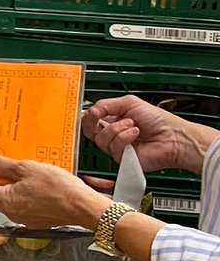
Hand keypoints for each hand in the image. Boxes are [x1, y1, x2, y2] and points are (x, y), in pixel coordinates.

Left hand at [0, 154, 111, 230]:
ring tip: (13, 169)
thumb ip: (3, 166)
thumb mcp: (27, 169)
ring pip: (9, 199)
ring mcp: (24, 218)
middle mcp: (11, 212)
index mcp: (4, 201)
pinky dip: (22, 192)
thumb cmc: (58, 189)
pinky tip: (30, 182)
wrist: (84, 207)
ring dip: (8, 185)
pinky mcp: (37, 219)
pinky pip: (23, 203)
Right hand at [84, 95, 207, 174]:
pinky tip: (136, 135)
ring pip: (101, 139)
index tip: (93, 112)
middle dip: (94, 122)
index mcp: (114, 119)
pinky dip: (124, 138)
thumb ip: (105, 104)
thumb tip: (89, 110)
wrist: (173, 137)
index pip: (90, 119)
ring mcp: (117, 146)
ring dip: (117, 129)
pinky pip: (113, 147)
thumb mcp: (129, 103)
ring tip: (133, 126)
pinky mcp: (121, 158)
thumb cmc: (159, 120)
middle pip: (89, 131)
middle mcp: (113, 133)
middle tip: (102, 117)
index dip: (88, 116)